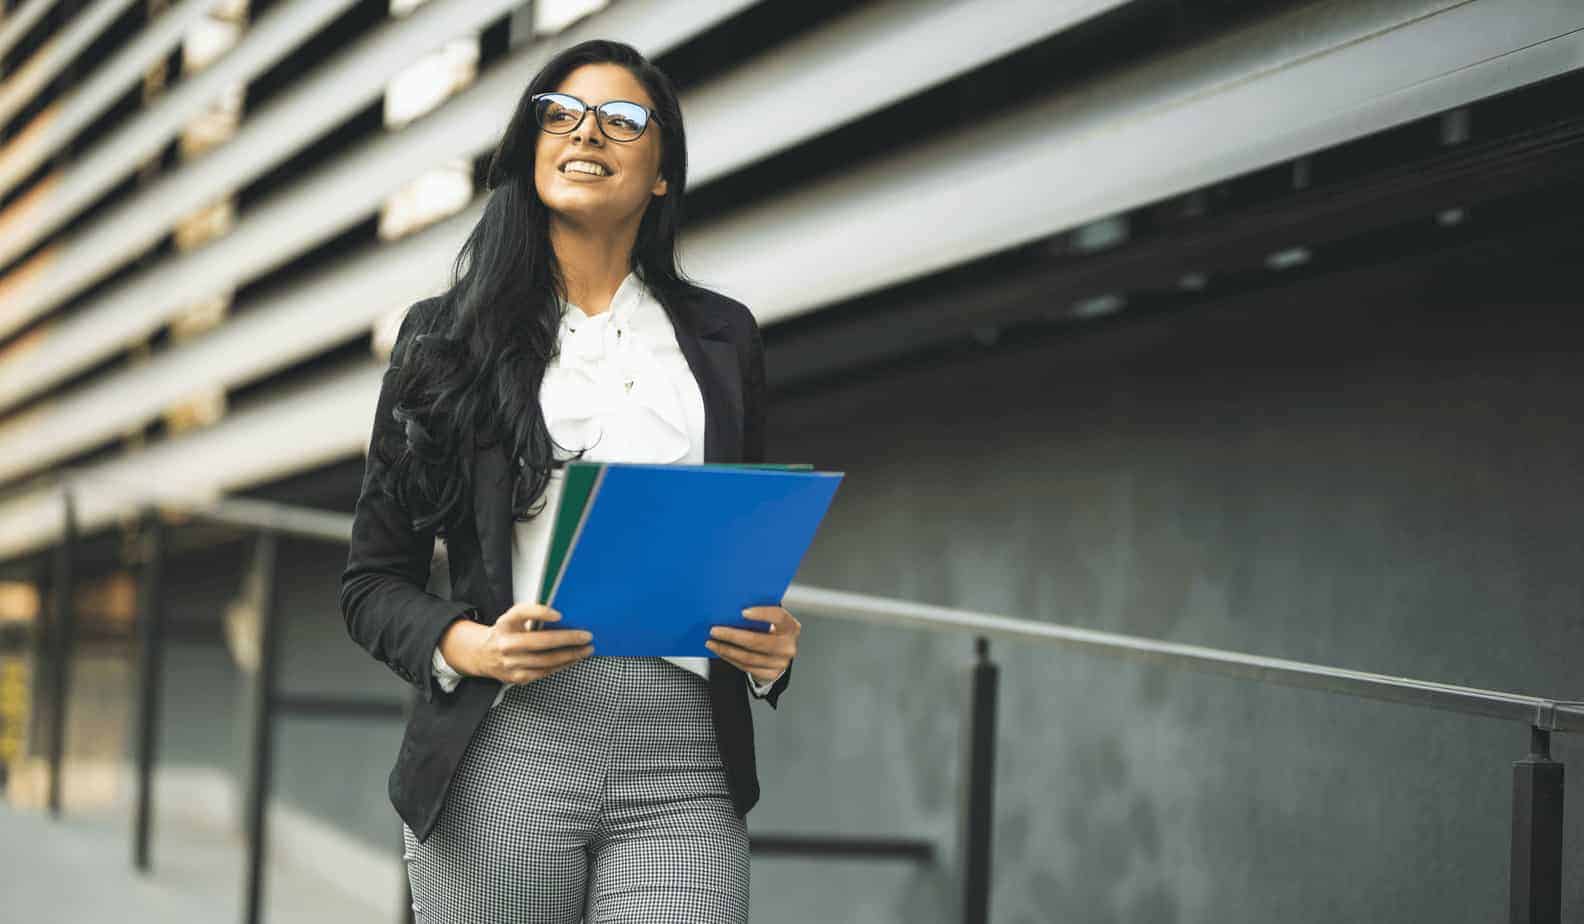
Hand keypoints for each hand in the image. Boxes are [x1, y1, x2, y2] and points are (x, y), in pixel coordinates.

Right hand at [448, 603, 593, 684]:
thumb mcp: (512, 618)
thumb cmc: (504, 633)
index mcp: (505, 624)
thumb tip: (562, 617)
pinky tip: (573, 660)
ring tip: (586, 650)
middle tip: (586, 636)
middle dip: (567, 639)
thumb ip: (531, 614)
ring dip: (570, 655)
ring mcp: (511, 663)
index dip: (540, 613)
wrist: (482, 655)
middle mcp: (506, 644)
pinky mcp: (517, 677)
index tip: (559, 614)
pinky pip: (544, 672)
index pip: (521, 613)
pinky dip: (562, 666)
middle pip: (540, 642)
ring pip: (546, 661)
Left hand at [707, 606, 799, 685]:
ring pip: (748, 657)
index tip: (742, 612)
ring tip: (711, 642)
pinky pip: (745, 667)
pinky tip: (720, 651)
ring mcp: (780, 663)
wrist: (779, 653)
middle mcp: (788, 646)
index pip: (779, 617)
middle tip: (714, 630)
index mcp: (791, 627)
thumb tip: (733, 607)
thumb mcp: (771, 620)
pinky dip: (730, 658)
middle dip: (733, 635)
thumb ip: (758, 613)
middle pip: (758, 641)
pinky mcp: (770, 674)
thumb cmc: (771, 630)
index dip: (762, 614)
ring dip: (726, 649)